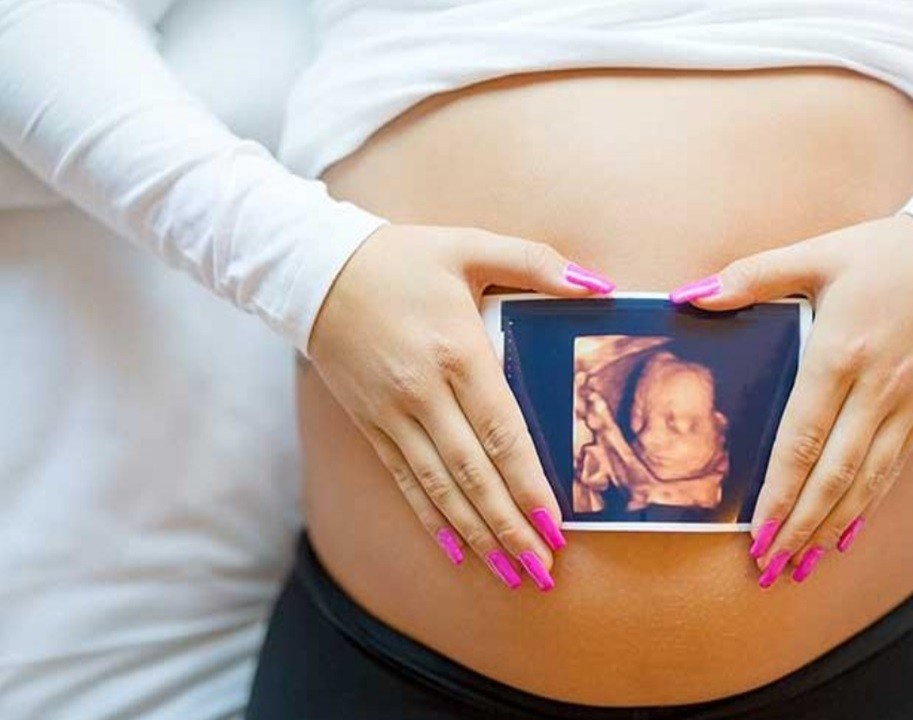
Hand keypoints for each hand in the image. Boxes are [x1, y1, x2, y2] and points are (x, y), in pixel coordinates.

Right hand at [308, 224, 614, 590]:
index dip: (528, 484)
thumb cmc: (401, 257)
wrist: (313, 269)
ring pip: (440, 489)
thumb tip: (597, 285)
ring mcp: (393, 414)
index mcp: (458, 352)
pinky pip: (405, 482)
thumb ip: (536, 262)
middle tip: (541, 570)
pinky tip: (455, 550)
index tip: (555, 525)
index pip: (502, 433)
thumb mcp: (470, 244)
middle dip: (510, 527)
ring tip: (509, 573)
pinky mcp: (371, 424)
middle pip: (474, 475)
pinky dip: (431, 519)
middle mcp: (424, 393)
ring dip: (476, 536)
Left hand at [669, 215, 912, 586]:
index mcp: (840, 354)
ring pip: (868, 482)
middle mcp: (876, 390)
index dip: (780, 492)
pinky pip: (895, 469)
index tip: (758, 532)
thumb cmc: (887, 252)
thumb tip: (692, 296)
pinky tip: (847, 533)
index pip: (803, 440)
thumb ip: (753, 277)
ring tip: (804, 565)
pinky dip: (869, 506)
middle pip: (835, 475)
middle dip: (801, 527)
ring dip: (833, 528)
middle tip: (772, 568)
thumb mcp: (817, 253)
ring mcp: (906, 405)